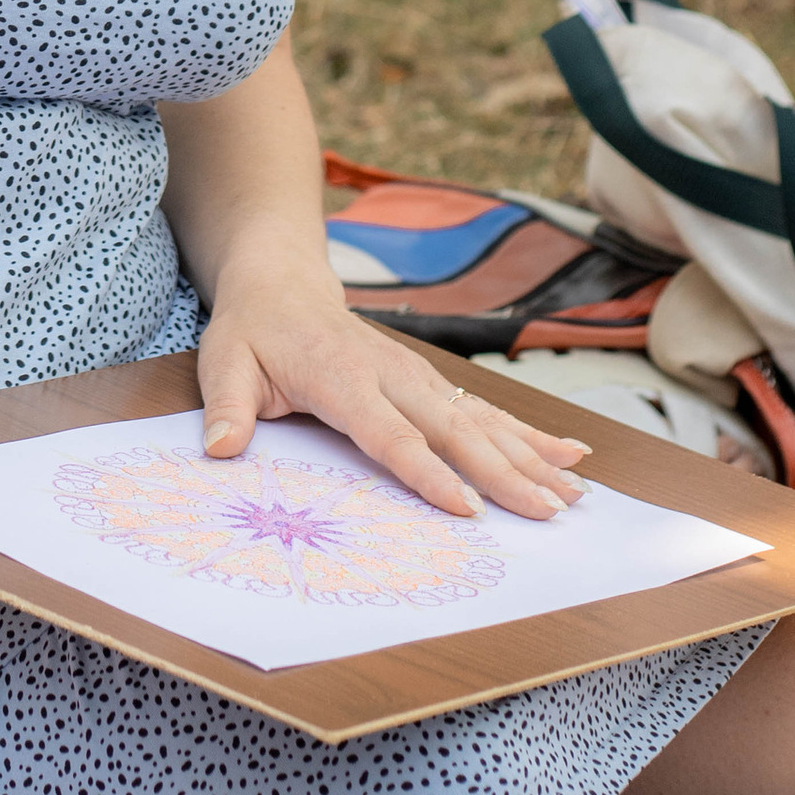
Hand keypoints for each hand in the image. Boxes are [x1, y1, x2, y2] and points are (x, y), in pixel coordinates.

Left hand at [196, 259, 589, 520]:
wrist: (281, 281)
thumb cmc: (252, 332)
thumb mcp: (226, 365)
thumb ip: (228, 409)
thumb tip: (220, 449)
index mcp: (343, 378)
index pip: (391, 433)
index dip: (428, 472)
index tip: (467, 508)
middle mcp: (391, 375)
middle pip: (454, 430)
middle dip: (505, 473)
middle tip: (549, 512)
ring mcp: (417, 376)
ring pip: (481, 420)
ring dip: (530, 457)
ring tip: (575, 493)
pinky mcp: (430, 381)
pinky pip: (485, 410)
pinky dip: (529, 434)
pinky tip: (569, 456)